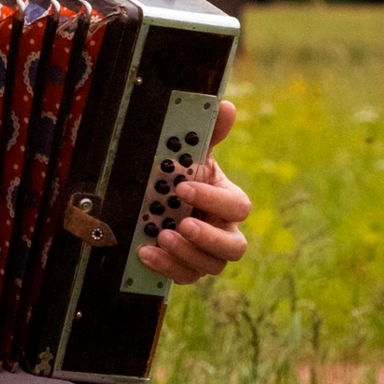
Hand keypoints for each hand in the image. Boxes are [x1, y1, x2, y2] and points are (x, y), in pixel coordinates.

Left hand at [136, 99, 249, 285]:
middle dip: (207, 237)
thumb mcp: (192, 153)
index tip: (183, 186)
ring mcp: (206, 253)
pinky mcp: (186, 267)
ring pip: (210, 266)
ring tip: (160, 236)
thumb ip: (208, 132)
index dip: (213, 199)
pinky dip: (166, 267)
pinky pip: (184, 276)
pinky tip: (146, 252)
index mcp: (228, 201)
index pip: (237, 206)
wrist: (160, 199)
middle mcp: (224, 231)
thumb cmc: (183, 175)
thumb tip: (224, 106)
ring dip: (185, 254)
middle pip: (234, 247)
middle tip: (180, 224)